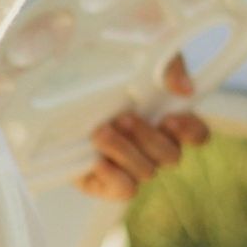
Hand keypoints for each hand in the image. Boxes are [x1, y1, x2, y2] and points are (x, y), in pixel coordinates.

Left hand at [77, 57, 211, 200]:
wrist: (49, 91)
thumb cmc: (97, 70)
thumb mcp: (135, 57)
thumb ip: (166, 65)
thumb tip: (185, 88)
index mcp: (164, 118)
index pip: (196, 134)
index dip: (191, 131)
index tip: (170, 118)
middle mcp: (151, 146)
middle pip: (171, 156)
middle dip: (148, 137)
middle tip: (123, 118)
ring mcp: (129, 166)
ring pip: (147, 172)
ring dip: (125, 152)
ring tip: (100, 132)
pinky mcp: (105, 182)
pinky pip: (124, 190)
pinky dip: (114, 176)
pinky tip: (97, 160)